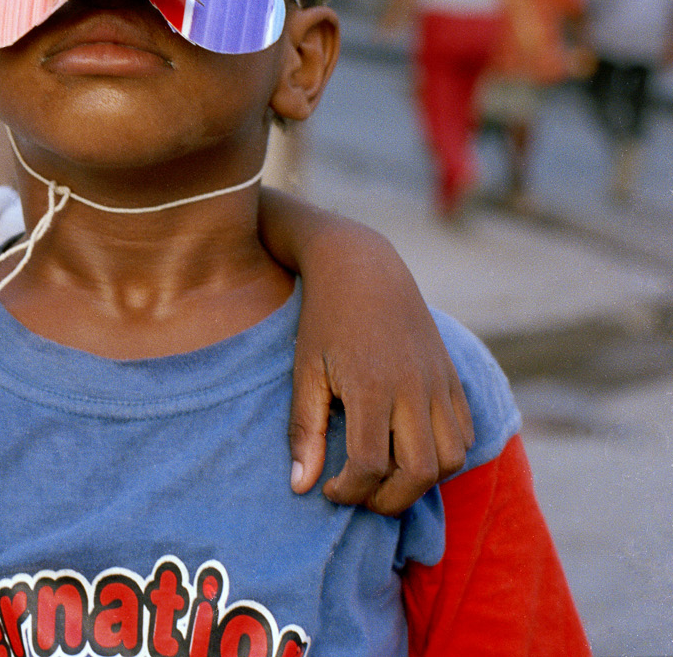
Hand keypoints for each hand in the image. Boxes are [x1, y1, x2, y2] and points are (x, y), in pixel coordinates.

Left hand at [287, 241, 473, 514]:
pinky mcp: (452, 377)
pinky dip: (444, 455)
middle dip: (389, 500)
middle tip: (360, 496)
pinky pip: (465, 433)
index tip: (329, 490)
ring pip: (452, 459)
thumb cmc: (325, 320)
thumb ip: (304, 430)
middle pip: (420, 473)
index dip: (349, 491)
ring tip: (386, 476)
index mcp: (372, 386)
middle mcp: (414, 388)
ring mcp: (440, 382)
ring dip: (422, 481)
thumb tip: (301, 486)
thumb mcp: (304, 371)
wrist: (362, 266)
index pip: (370, 465)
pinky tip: (410, 450)